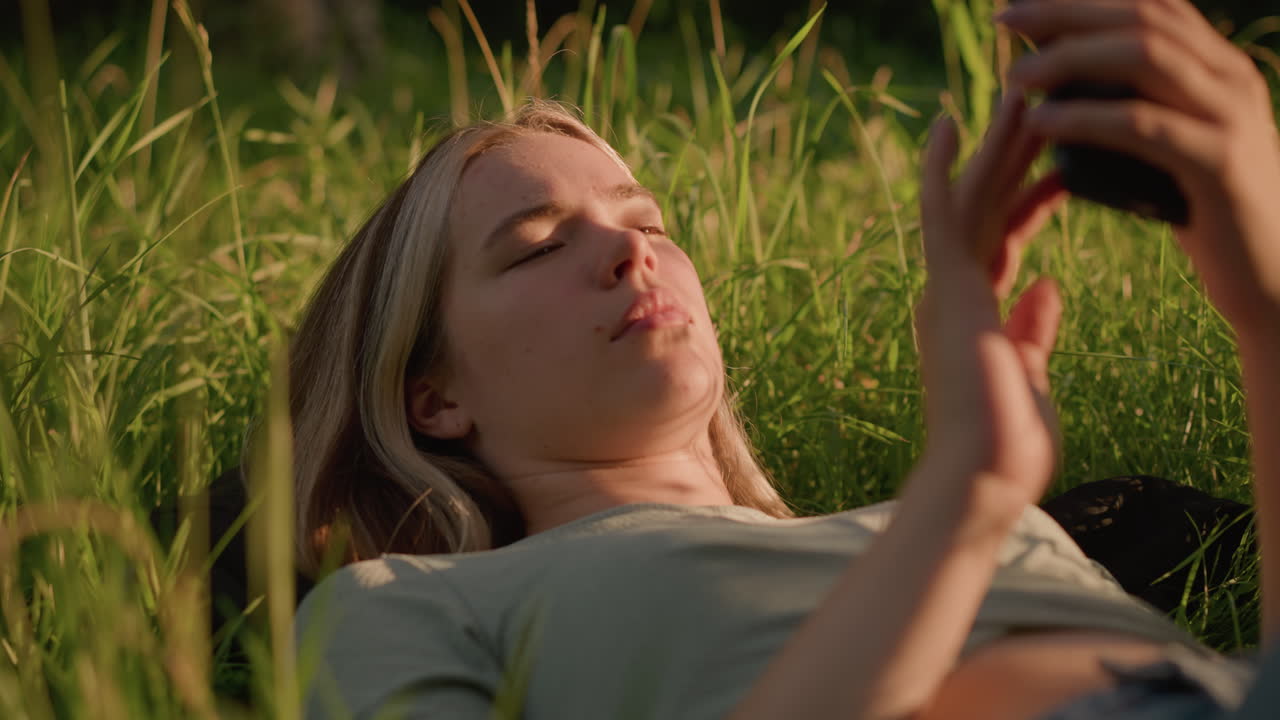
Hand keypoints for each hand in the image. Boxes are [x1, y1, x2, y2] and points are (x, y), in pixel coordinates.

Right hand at [916, 93, 1067, 534]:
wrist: (981, 474)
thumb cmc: (1006, 443)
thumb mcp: (1031, 374)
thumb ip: (1033, 328)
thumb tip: (1048, 285)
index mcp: (972, 314)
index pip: (1003, 243)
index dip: (1030, 202)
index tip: (1058, 172)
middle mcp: (951, 293)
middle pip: (986, 208)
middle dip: (1011, 158)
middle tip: (1032, 108)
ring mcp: (945, 287)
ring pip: (971, 197)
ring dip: (995, 145)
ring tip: (1014, 92)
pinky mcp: (946, 284)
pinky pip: (944, 211)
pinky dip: (947, 167)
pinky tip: (953, 124)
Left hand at [1000, 0, 1279, 335]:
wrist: (1273, 278)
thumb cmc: (1210, 215)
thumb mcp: (1175, 148)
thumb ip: (1140, 110)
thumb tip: (1062, 84)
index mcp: (1219, 68)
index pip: (1152, 4)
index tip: (1020, 7)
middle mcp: (1231, 78)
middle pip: (1143, 16)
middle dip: (1067, 12)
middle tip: (1004, 23)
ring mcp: (1231, 116)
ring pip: (1146, 56)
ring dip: (1070, 58)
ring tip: (1015, 76)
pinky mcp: (1219, 164)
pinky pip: (1145, 126)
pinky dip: (1086, 119)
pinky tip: (1041, 124)